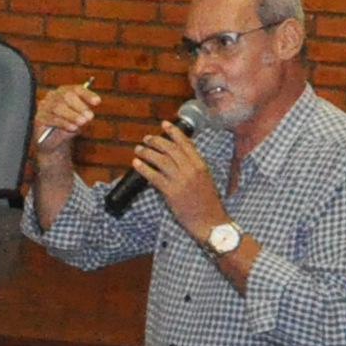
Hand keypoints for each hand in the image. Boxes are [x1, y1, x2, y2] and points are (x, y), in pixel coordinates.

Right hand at [32, 83, 100, 158]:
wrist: (54, 143)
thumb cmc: (68, 127)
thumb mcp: (79, 121)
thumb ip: (83, 116)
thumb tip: (87, 115)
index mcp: (64, 92)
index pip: (76, 89)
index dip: (87, 94)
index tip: (97, 102)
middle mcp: (53, 96)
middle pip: (66, 96)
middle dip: (79, 106)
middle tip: (90, 117)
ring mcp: (44, 106)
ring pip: (58, 107)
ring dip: (72, 115)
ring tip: (82, 123)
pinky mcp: (39, 118)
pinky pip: (52, 119)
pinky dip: (64, 123)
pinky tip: (73, 127)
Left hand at [129, 123, 225, 243]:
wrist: (210, 222)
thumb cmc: (207, 203)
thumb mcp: (204, 180)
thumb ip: (192, 169)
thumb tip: (175, 161)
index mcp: (201, 165)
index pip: (186, 144)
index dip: (174, 132)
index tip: (164, 124)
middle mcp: (191, 170)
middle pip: (171, 149)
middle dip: (157, 141)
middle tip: (147, 138)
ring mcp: (181, 180)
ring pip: (161, 160)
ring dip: (147, 152)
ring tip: (139, 149)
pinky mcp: (172, 192)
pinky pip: (154, 176)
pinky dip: (143, 168)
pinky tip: (136, 163)